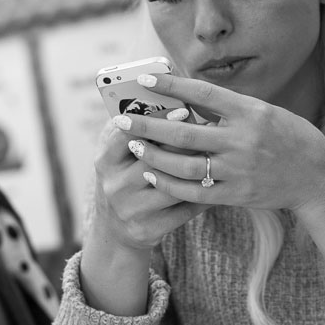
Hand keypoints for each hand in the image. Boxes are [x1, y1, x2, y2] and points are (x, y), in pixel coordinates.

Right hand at [89, 107, 209, 252]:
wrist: (114, 230)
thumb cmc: (124, 178)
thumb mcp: (118, 155)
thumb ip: (135, 130)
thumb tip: (165, 94)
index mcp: (104, 161)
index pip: (127, 135)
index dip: (155, 121)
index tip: (183, 109)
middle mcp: (114, 185)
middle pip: (154, 160)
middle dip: (184, 143)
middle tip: (211, 129)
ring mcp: (130, 209)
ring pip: (173, 185)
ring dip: (198, 169)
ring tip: (220, 154)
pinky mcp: (147, 229)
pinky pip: (183, 209)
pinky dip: (204, 195)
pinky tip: (218, 181)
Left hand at [112, 73, 324, 212]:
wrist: (317, 177)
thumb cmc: (287, 138)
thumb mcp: (263, 112)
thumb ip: (227, 108)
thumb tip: (184, 97)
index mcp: (251, 112)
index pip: (204, 94)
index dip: (172, 85)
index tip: (145, 79)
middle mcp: (244, 140)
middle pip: (184, 132)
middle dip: (148, 125)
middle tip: (122, 118)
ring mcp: (239, 169)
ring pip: (184, 165)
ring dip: (154, 156)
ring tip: (134, 145)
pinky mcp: (236, 194)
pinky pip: (194, 192)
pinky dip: (169, 184)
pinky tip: (152, 175)